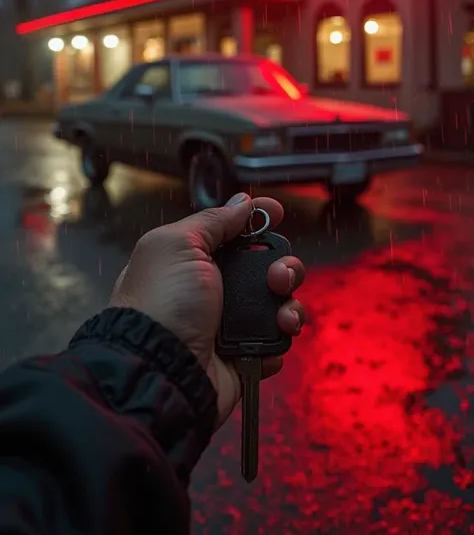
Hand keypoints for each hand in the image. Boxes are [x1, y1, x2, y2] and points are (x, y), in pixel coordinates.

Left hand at [110, 192, 304, 426]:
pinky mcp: (245, 354)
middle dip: (284, 266)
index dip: (258, 220)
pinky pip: (278, 339)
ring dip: (289, 302)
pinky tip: (276, 334)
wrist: (159, 370)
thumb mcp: (178, 245)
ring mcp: (231, 323)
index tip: (277, 212)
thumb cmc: (160, 304)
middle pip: (267, 266)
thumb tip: (242, 203)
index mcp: (195, 258)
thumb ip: (213, 221)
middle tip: (278, 276)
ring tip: (282, 313)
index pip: (234, 232)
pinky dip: (282, 336)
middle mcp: (215, 288)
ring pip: (279, 302)